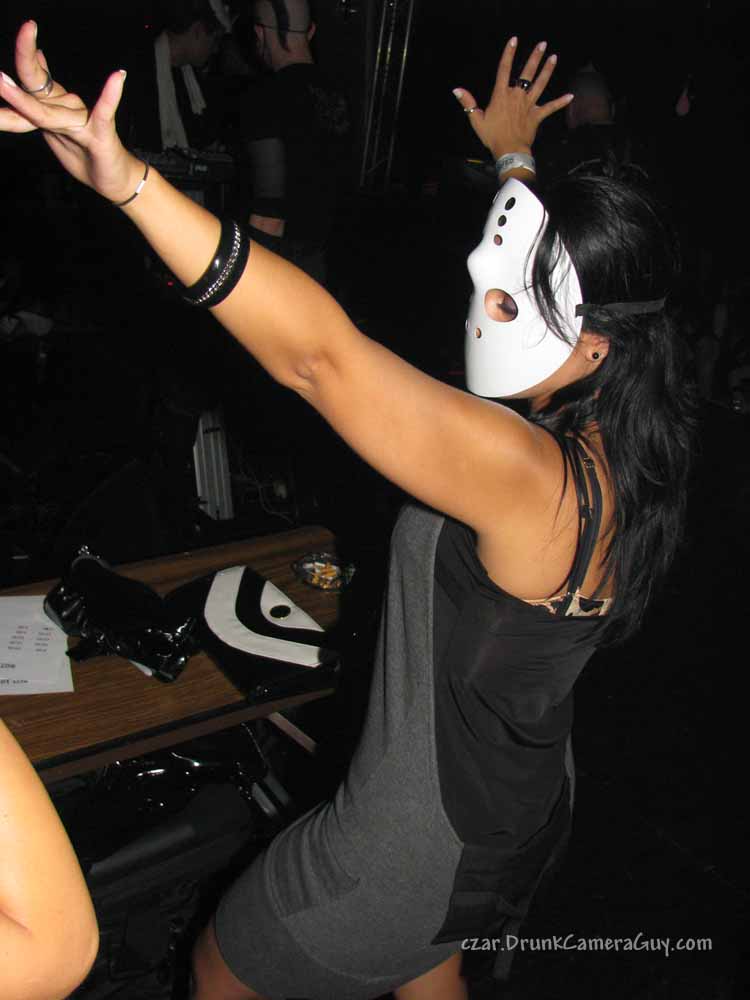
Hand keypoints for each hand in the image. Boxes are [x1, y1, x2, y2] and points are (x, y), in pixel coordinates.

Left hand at [0, 20, 141, 203]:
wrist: (115, 180)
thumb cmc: (86, 157)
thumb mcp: (54, 128)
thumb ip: (40, 99)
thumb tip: (38, 60)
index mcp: (51, 106)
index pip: (28, 78)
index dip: (11, 68)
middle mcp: (65, 108)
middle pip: (35, 83)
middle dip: (16, 67)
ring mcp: (83, 120)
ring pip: (49, 112)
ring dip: (22, 100)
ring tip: (1, 83)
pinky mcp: (101, 136)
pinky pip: (104, 114)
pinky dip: (110, 96)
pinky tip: (117, 77)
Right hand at [453, 37, 572, 159]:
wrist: (509, 150)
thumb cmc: (492, 136)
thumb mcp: (476, 120)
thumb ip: (468, 103)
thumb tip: (457, 90)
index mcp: (501, 95)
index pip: (504, 70)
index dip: (509, 54)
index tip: (514, 41)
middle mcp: (517, 96)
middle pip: (527, 73)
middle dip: (535, 57)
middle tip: (542, 44)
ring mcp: (528, 105)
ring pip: (540, 84)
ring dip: (547, 70)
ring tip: (554, 57)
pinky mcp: (537, 116)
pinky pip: (550, 107)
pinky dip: (560, 102)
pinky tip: (570, 96)